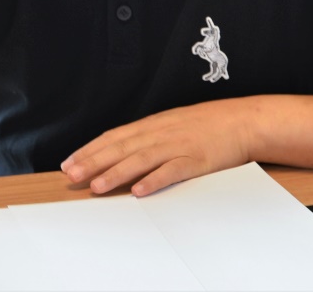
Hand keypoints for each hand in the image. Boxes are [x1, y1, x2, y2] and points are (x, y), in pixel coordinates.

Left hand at [60, 99, 252, 196]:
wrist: (243, 121)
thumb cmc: (208, 124)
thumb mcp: (173, 124)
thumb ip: (149, 136)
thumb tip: (122, 150)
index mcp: (153, 125)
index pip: (114, 137)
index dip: (90, 149)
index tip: (69, 162)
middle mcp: (161, 133)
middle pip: (121, 148)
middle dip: (93, 162)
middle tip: (71, 176)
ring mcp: (178, 146)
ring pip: (141, 160)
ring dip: (116, 173)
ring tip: (96, 186)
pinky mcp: (196, 160)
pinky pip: (172, 171)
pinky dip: (154, 180)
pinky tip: (139, 190)